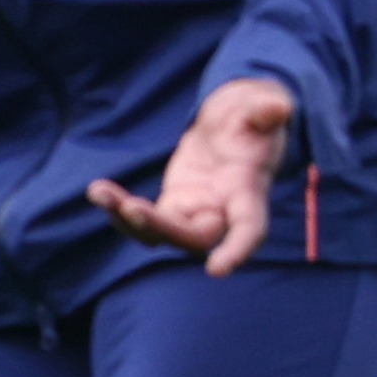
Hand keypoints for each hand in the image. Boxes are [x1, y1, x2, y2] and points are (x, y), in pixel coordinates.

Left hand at [88, 76, 297, 273]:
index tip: (216, 270)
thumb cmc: (253, 120)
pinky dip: (119, 208)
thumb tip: (278, 106)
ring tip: (99, 192)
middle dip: (161, 227)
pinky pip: (145, 218)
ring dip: (128, 219)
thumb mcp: (259, 111)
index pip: (249, 228)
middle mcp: (223, 212)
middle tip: (129, 206)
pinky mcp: (173, 206)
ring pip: (162, 233)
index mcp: (249, 192)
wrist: (236, 128)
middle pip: (193, 237)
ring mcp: (195, 212)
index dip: (236, 250)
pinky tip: (98, 191)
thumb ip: (265, 112)